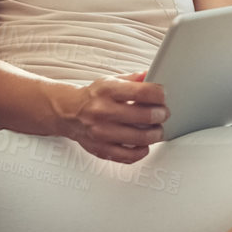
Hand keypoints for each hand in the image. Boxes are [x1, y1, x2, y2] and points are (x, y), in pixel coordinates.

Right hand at [52, 72, 167, 163]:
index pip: (143, 92)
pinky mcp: (101, 149)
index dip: (159, 95)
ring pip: (141, 138)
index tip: (163, 97)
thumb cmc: (93, 97)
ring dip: (156, 134)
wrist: (68, 112)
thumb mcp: (111, 80)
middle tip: (163, 113)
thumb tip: (154, 75)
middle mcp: (103, 111)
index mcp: (107, 91)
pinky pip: (129, 156)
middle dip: (161, 114)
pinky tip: (144, 144)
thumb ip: (134, 79)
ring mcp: (102, 133)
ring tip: (157, 129)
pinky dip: (142, 151)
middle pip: (146, 116)